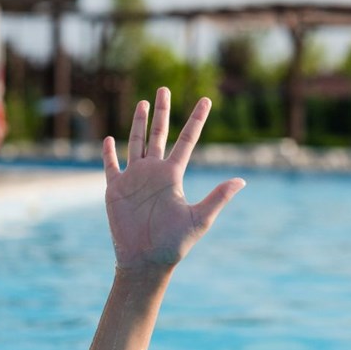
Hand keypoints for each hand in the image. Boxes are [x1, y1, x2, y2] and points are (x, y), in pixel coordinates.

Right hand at [103, 87, 244, 270]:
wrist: (145, 260)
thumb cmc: (174, 243)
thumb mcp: (199, 218)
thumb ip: (218, 197)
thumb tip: (242, 181)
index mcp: (173, 176)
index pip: (186, 141)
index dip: (196, 120)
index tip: (206, 100)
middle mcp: (154, 173)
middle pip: (159, 134)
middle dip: (162, 112)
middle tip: (164, 88)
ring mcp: (134, 179)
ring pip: (135, 143)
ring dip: (138, 123)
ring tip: (143, 102)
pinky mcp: (115, 189)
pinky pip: (110, 166)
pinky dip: (108, 152)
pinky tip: (109, 139)